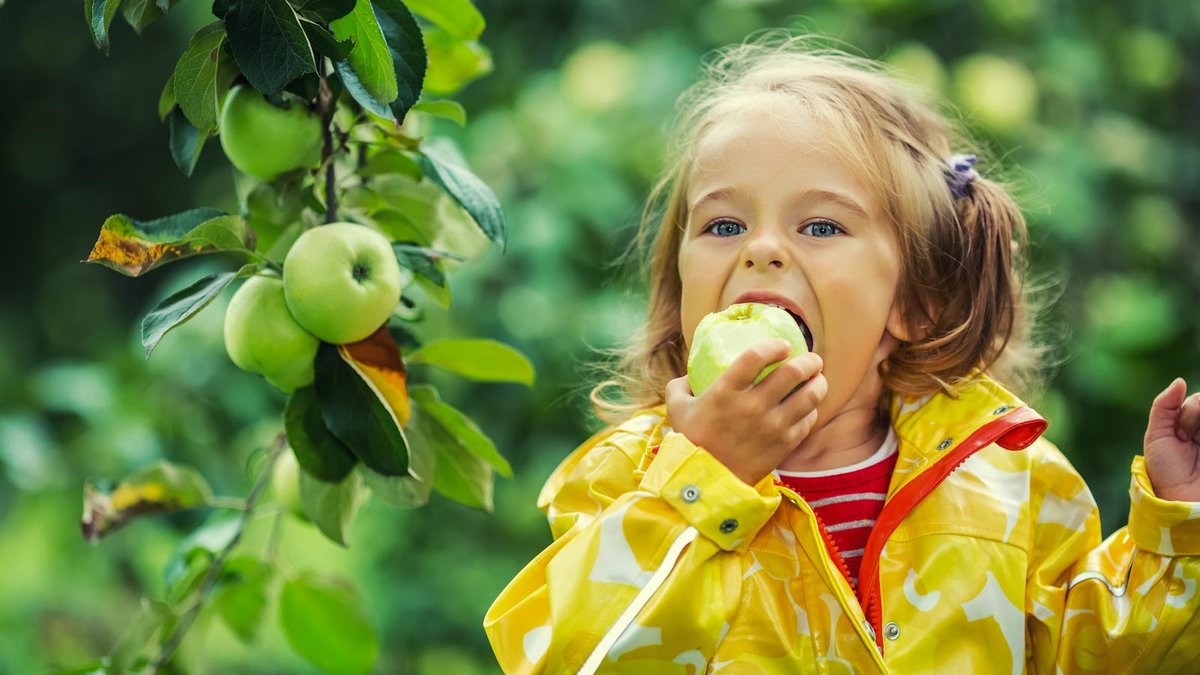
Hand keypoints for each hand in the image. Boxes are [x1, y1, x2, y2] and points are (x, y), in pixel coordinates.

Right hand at [665, 339, 826, 485]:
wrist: (706, 482)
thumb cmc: (692, 441)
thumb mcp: (677, 408)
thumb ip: (681, 385)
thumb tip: (690, 374)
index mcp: (725, 391)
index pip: (756, 356)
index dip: (774, 345)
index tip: (783, 345)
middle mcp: (752, 406)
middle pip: (793, 372)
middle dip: (809, 360)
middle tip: (811, 359)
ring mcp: (772, 426)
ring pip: (810, 395)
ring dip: (818, 382)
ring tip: (816, 379)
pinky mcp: (785, 444)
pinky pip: (808, 419)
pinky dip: (811, 409)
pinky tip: (807, 406)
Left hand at [1144, 378, 1199, 502]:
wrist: (1182, 501)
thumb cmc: (1166, 470)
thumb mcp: (1157, 436)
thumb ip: (1164, 406)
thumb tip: (1180, 380)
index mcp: (1190, 426)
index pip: (1198, 402)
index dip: (1190, 411)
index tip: (1181, 433)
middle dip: (1196, 414)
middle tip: (1187, 436)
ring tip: (1194, 441)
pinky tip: (1198, 441)